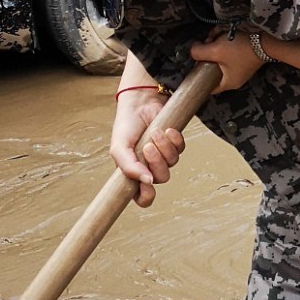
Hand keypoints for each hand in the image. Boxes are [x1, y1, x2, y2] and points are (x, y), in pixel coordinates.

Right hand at [111, 91, 184, 208]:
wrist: (140, 102)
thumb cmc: (126, 126)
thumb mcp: (119, 147)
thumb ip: (128, 167)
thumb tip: (146, 182)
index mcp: (134, 173)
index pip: (143, 197)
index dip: (146, 197)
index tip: (146, 187)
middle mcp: (150, 167)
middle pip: (161, 178)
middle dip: (156, 162)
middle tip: (147, 146)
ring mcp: (164, 156)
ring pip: (172, 163)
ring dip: (164, 147)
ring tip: (154, 132)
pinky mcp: (175, 144)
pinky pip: (181, 149)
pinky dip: (173, 139)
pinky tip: (166, 129)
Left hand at [189, 25, 265, 92]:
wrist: (267, 39)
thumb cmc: (242, 49)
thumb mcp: (216, 50)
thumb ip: (199, 52)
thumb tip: (192, 51)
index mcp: (229, 82)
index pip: (208, 86)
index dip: (198, 74)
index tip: (196, 61)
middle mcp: (234, 77)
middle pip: (212, 67)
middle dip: (208, 53)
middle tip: (208, 42)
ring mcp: (239, 66)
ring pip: (219, 56)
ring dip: (215, 43)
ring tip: (217, 34)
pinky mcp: (243, 55)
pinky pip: (227, 50)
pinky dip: (224, 41)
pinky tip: (224, 32)